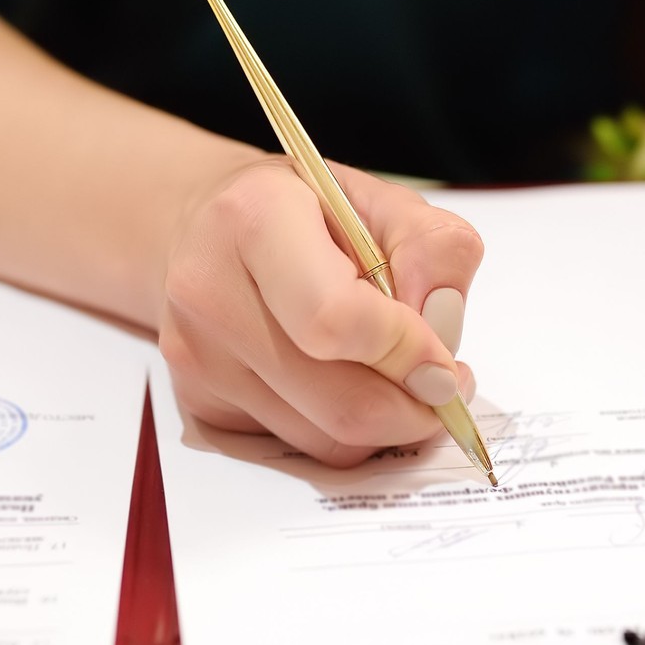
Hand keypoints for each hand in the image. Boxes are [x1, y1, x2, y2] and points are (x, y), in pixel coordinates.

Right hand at [159, 156, 483, 467]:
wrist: (202, 225)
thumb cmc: (301, 210)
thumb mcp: (383, 198)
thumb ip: (435, 249)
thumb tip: (442, 328)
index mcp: (254, 220)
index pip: (335, 320)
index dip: (406, 353)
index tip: (447, 362)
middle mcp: (210, 292)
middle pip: (337, 403)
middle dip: (412, 408)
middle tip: (443, 386)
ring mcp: (197, 357)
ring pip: (325, 440)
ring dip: (382, 423)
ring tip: (394, 374)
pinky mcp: (199, 403)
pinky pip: (298, 446)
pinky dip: (339, 426)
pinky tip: (339, 377)